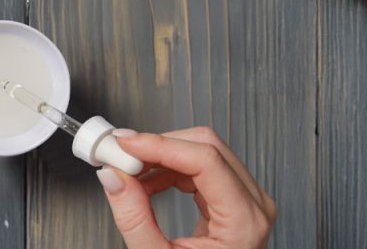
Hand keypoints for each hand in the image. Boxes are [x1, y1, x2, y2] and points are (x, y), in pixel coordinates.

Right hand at [96, 127, 276, 248]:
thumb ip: (134, 219)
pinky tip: (144, 182)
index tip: (125, 145)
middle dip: (158, 145)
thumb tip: (113, 177)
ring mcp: (246, 199)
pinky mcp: (232, 197)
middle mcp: (253, 204)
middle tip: (120, 154)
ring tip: (128, 172)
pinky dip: (166, 168)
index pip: (205, 160)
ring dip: (159, 156)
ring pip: (201, 150)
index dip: (160, 145)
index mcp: (244, 222)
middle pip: (205, 146)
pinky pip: (198, 166)